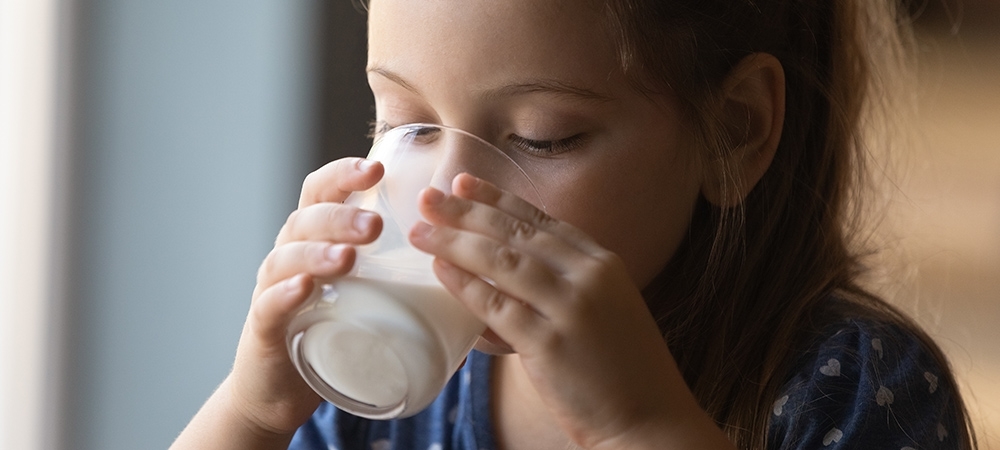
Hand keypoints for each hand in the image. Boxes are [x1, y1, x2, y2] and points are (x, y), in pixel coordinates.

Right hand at [227, 157, 384, 436]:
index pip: (322, 191)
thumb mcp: (369, 294)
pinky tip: (304, 289)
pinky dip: (284, 294)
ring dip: (316, 252)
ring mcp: (271, 290)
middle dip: (340, 217)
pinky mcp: (263, 329)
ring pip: (286, 258)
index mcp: (315, 238)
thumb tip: (472, 269)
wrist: (282, 390)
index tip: (377, 167)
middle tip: (374, 226)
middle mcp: (289, 255)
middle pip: (306, 220)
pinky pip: (268, 305)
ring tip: (348, 257)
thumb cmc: (335, 333)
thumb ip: (407, 276)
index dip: (344, 174)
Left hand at [408, 173, 732, 448]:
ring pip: (503, 261)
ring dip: (456, 242)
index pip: (541, 220)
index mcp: (603, 264)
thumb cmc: (622, 372)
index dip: (498, 198)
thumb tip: (506, 275)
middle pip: (516, 231)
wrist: (652, 422)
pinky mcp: (550, 344)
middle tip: (428, 197)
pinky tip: (441, 271)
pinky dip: (465, 285)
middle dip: (467, 210)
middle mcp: (589, 276)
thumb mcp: (604, 310)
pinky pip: (497, 306)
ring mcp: (571, 308)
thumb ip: (564, 286)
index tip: (463, 183)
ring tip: (421, 231)